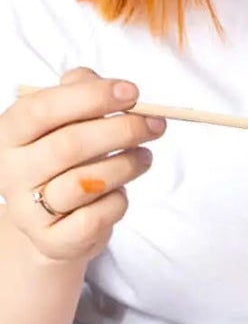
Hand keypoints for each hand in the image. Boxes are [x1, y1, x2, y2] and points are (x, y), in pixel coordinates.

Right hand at [0, 69, 163, 263]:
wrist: (52, 222)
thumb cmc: (65, 161)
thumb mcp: (65, 122)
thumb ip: (79, 92)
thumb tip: (105, 83)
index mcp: (9, 134)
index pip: (41, 109)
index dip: (90, 97)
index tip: (134, 92)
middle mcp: (10, 171)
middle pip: (70, 144)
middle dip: (122, 130)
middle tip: (157, 124)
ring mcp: (28, 209)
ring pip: (88, 182)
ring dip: (127, 165)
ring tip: (145, 156)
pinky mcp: (52, 240)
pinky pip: (97, 217)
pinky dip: (119, 201)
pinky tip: (121, 192)